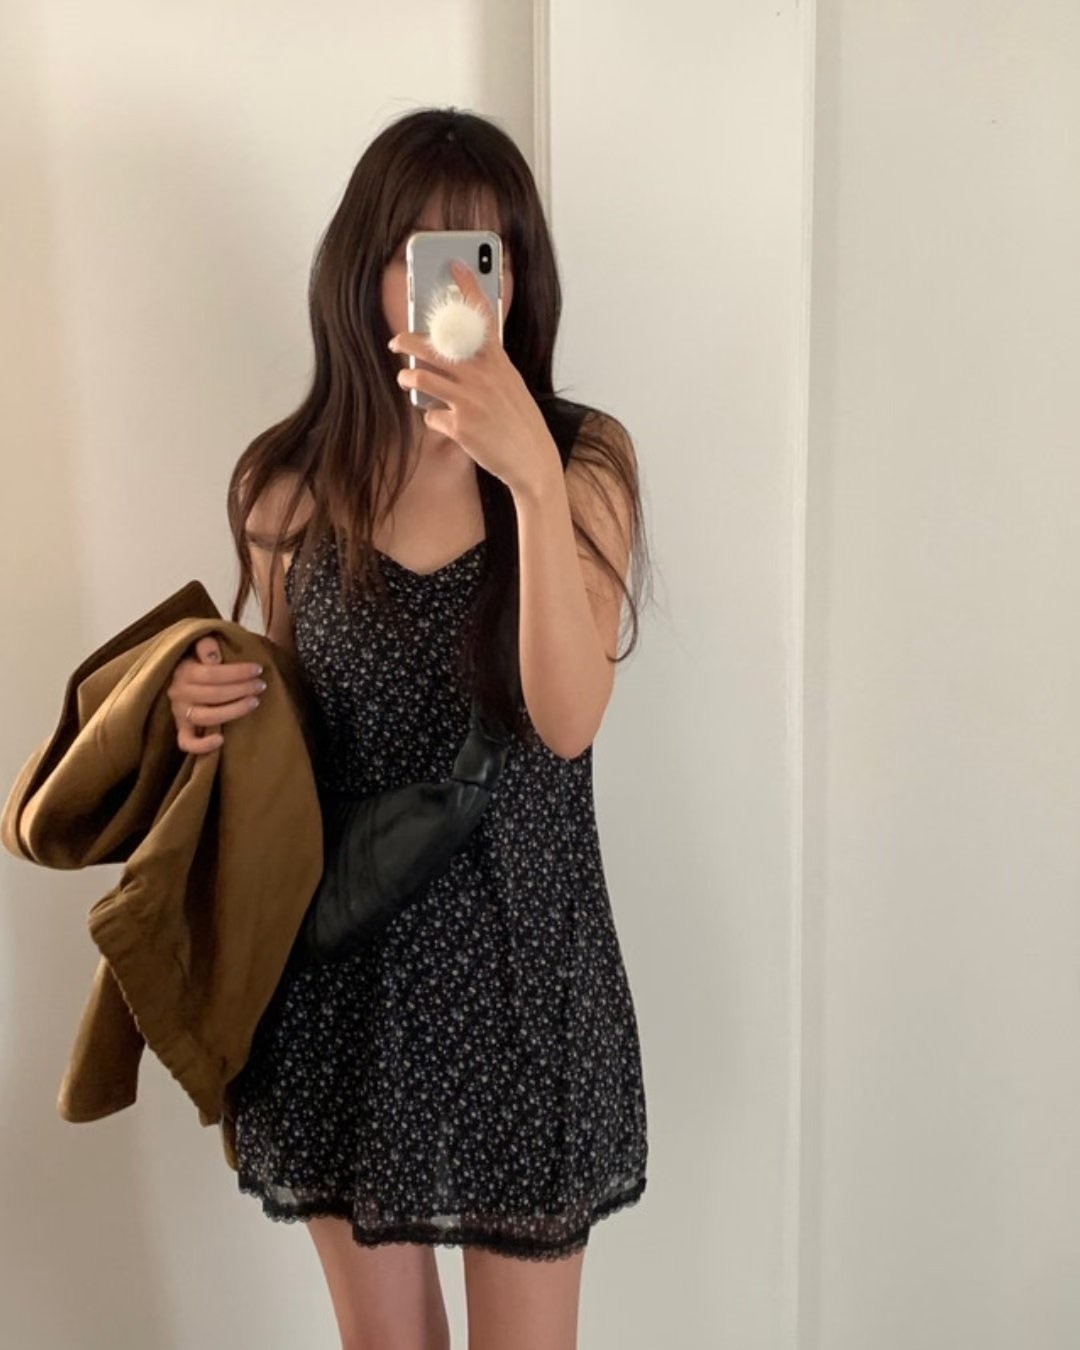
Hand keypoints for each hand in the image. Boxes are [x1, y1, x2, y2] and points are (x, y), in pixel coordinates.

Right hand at [166, 636, 266, 754]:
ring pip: (206, 717)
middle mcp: (179, 693)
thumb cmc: (199, 658)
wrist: (182, 673)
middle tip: (261, 685)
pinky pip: (187, 742)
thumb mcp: (201, 643)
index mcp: (183, 671)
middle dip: (242, 689)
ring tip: (254, 702)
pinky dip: (201, 745)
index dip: (237, 672)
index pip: (211, 673)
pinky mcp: (182, 729)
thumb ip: (205, 643)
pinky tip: (221, 740)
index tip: (258, 670)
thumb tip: (212, 656)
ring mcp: (180, 712)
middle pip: (213, 694)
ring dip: (233, 711)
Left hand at [387, 259, 560, 496]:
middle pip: (435, 347)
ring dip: (409, 376)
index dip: (468, 288)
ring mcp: (470, 400)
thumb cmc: (520, 422)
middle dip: (409, 340)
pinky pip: (432, 416)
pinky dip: (434, 418)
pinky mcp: (460, 426)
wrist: (532, 459)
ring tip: (405, 377)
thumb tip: (460, 359)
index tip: (455, 265)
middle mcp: (482, 376)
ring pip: (422, 377)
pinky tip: (442, 422)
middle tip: (396, 340)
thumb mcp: (510, 385)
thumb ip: (488, 367)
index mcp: (497, 362)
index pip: (482, 317)